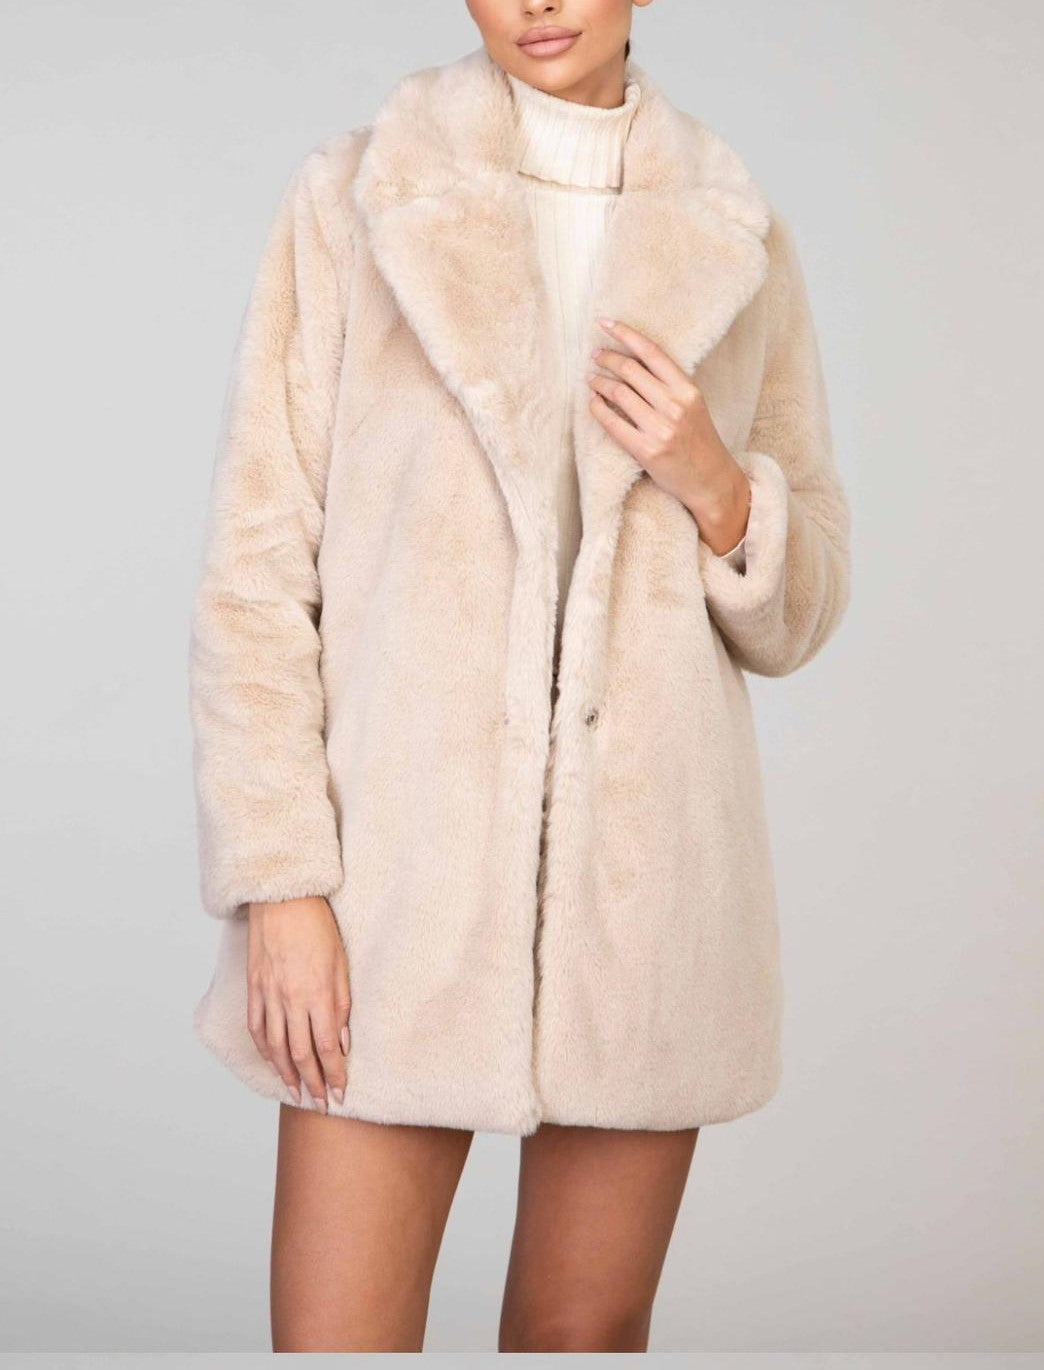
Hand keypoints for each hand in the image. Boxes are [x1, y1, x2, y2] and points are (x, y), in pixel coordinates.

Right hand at [246, 896, 350, 1111]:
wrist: (283, 900)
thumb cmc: (318, 927)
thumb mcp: (341, 964)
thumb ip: (342, 1005)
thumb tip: (344, 1042)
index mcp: (317, 993)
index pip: (327, 1047)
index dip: (334, 1074)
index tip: (341, 1093)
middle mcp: (290, 1000)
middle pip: (300, 1054)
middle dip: (313, 1083)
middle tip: (321, 1104)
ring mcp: (268, 995)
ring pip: (275, 1047)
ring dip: (287, 1075)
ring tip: (297, 1094)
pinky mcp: (254, 988)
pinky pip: (256, 1028)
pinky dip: (264, 1051)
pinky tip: (272, 1064)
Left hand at [587, 317, 750, 553]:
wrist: (710, 481)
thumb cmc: (699, 441)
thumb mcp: (693, 405)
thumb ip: (669, 384)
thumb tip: (635, 362)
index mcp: (688, 389)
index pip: (651, 352)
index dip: (625, 334)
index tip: (605, 323)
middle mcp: (674, 406)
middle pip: (630, 370)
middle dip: (607, 358)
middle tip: (596, 356)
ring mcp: (660, 429)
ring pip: (618, 394)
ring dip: (599, 382)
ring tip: (592, 379)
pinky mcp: (646, 450)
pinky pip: (612, 423)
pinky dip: (597, 409)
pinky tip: (592, 402)